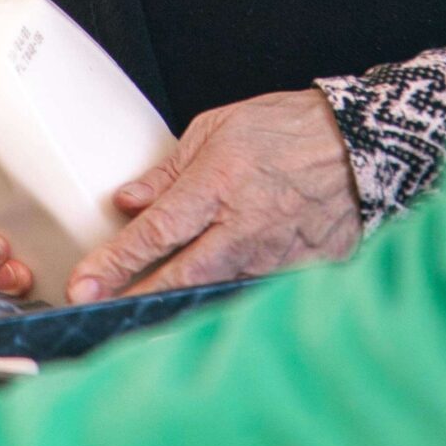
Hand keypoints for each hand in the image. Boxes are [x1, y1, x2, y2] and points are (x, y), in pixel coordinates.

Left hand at [65, 89, 359, 304]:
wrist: (362, 144)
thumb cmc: (289, 130)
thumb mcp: (219, 128)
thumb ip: (170, 170)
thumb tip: (128, 200)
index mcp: (218, 186)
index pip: (154, 234)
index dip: (114, 263)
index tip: (83, 284)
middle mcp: (243, 228)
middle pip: (178, 277)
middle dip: (134, 298)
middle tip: (97, 311)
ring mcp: (275, 257)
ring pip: (215, 294)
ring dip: (180, 306)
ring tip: (148, 316)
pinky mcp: (303, 275)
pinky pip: (257, 296)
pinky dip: (231, 304)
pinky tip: (212, 310)